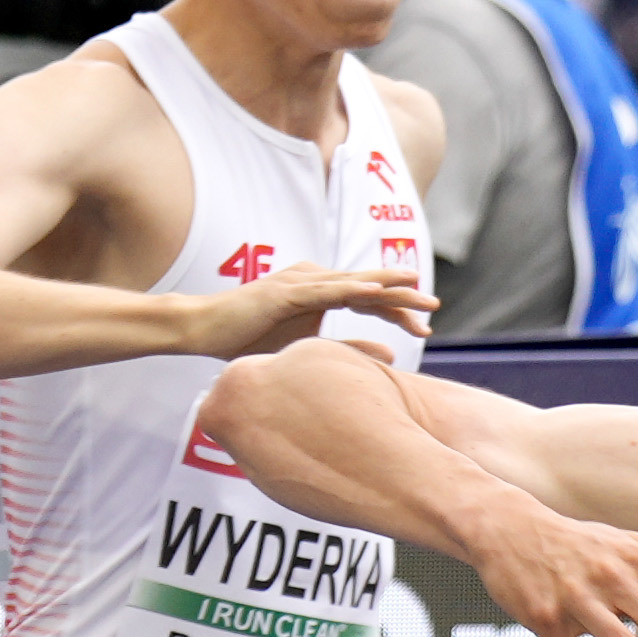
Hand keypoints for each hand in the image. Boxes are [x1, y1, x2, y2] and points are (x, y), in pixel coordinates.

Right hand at [178, 261, 431, 360]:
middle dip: (403, 296)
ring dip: (387, 287)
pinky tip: (376, 290)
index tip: (425, 328)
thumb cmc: (247, 340)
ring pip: (353, 284)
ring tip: (417, 291)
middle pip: (368, 288)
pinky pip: (327, 291)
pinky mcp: (287, 292)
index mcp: (320, 292)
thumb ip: (347, 350)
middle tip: (435, 306)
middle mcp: (314, 280)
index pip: (368, 299)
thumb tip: (391, 356)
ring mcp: (301, 283)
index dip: (397, 311)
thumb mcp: (307, 351)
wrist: (202, 329)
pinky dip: (353, 289)